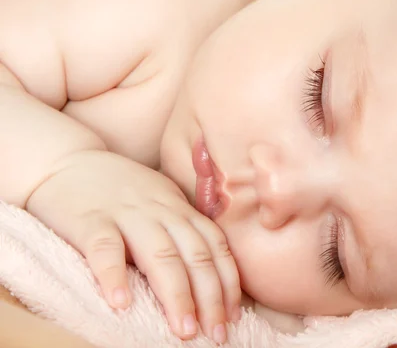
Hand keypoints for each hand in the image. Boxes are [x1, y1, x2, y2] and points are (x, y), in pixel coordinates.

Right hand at [25, 150, 240, 342]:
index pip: (215, 246)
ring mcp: (126, 214)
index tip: (233, 316)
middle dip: (210, 297)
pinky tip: (121, 304)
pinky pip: (104, 248)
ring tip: (184, 330)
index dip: (228, 282)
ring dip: (176, 294)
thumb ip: (182, 227)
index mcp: (179, 208)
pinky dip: (114, 276)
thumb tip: (207, 274)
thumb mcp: (161, 200)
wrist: (66, 162)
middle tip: (215, 335)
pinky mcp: (89, 220)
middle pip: (194, 255)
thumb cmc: (119, 190)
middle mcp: (160, 210)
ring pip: (159, 254)